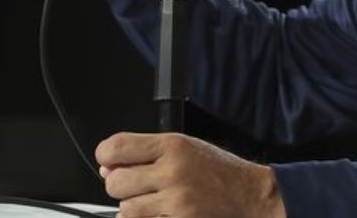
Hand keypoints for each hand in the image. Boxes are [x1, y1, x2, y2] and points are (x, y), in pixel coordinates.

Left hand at [96, 132, 285, 217]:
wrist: (250, 194)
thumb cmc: (220, 171)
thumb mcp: (187, 147)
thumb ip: (148, 153)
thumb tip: (107, 166)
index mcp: (174, 145)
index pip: (115, 148)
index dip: (106, 156)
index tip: (110, 161)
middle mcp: (172, 171)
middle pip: (115, 182)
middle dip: (123, 185)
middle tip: (141, 184)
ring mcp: (175, 200)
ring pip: (124, 209)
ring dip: (135, 208)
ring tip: (157, 200)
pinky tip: (161, 212)